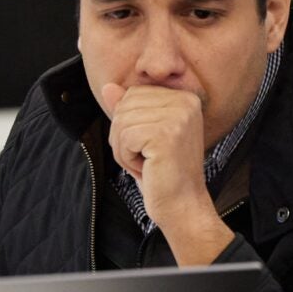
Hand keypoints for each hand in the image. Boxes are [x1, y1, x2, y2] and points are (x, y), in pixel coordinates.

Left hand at [102, 83, 232, 264]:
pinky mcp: (166, 134)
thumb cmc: (162, 171)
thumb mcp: (141, 134)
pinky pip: (123, 138)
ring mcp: (178, 117)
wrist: (182, 205)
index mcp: (183, 97)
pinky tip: (147, 168)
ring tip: (147, 163)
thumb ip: (126, 108)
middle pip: (124, 106)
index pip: (132, 95)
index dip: (128, 123)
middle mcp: (185, 102)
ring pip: (120, 122)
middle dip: (123, 137)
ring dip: (124, 150)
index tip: (149, 144)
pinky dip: (127, 158)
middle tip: (146, 157)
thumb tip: (107, 87)